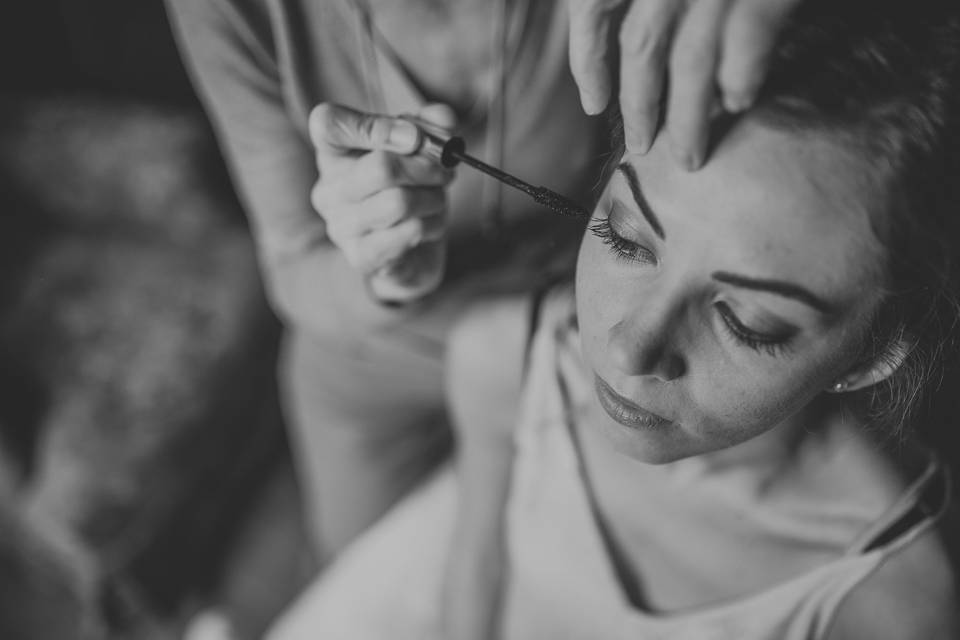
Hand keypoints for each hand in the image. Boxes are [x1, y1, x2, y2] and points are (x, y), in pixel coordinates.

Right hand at [308, 102, 454, 275]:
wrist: (413, 250)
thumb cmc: (411, 190)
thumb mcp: (422, 149)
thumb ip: (433, 125)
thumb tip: (444, 120)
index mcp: (333, 154)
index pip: (326, 123)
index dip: (375, 126)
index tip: (414, 136)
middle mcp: (328, 190)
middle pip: (381, 167)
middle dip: (427, 166)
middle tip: (445, 171)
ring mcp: (341, 227)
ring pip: (399, 202)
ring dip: (433, 198)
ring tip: (437, 198)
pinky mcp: (362, 257)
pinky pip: (408, 232)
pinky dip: (432, 224)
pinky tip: (431, 224)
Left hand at [568, 0, 801, 168]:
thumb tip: (635, 32)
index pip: (592, 10)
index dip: (588, 62)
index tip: (595, 104)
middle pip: (642, 48)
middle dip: (640, 106)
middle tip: (643, 147)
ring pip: (689, 61)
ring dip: (687, 118)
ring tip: (688, 155)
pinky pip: (747, 42)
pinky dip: (740, 77)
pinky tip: (737, 103)